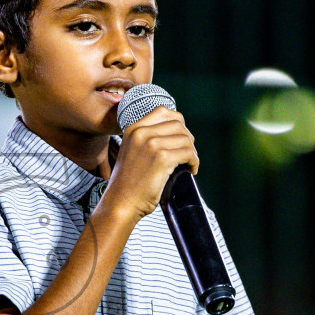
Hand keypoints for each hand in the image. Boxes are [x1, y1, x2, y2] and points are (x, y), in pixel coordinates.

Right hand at [100, 105, 197, 220]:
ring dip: (192, 152)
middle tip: (187, 154)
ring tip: (188, 164)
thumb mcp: (131, 152)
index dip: (178, 123)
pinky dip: (194, 162)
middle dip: (187, 139)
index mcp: (133, 129)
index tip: (180, 138)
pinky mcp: (162, 158)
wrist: (120, 203)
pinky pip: (188, 153)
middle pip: (178, 124)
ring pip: (186, 139)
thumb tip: (175, 134)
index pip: (163, 111)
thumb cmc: (128, 183)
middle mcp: (141, 133)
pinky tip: (191, 170)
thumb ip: (147, 140)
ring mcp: (152, 144)